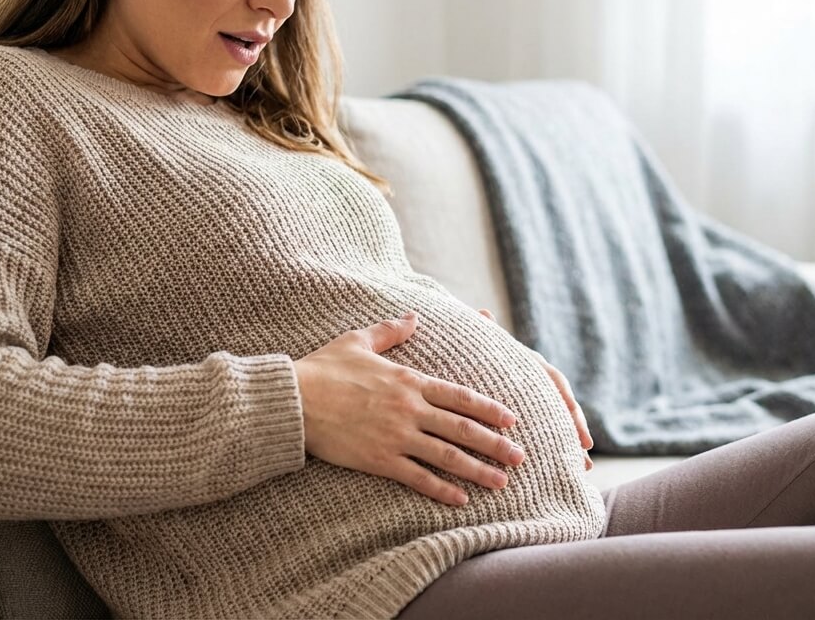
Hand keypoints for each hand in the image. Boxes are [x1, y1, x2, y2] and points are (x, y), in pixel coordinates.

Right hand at [293, 311, 527, 505]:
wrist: (293, 399)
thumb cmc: (323, 368)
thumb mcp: (359, 341)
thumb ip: (391, 330)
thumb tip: (414, 315)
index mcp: (409, 380)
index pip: (460, 396)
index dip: (490, 409)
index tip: (512, 420)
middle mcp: (409, 409)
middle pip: (463, 428)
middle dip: (496, 444)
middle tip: (521, 457)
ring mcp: (396, 436)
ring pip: (448, 456)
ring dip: (478, 470)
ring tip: (502, 482)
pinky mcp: (379, 460)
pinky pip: (418, 478)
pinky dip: (442, 489)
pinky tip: (460, 499)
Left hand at [478, 308, 593, 470]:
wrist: (470, 364)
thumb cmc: (473, 355)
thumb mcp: (480, 348)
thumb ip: (485, 335)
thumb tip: (483, 312)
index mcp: (528, 367)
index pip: (552, 379)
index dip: (564, 396)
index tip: (572, 412)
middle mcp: (537, 386)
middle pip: (563, 406)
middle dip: (576, 426)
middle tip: (585, 447)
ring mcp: (538, 404)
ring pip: (560, 424)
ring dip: (572, 444)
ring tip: (583, 468)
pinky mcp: (535, 420)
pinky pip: (550, 436)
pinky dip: (560, 454)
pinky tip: (569, 474)